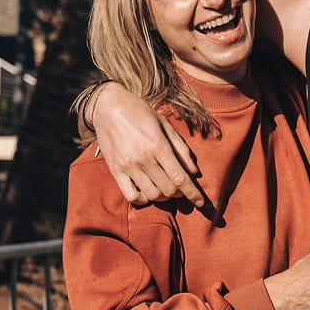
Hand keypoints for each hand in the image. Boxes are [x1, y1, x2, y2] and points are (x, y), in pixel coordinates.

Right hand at [93, 82, 205, 206]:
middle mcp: (143, 158)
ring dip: (164, 197)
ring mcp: (128, 166)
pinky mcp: (115, 171)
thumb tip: (194, 172)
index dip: (193, 193)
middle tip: (182, 189)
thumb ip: (181, 149)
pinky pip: (131, 196)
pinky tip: (148, 192)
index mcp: (159, 145)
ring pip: (152, 195)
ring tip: (166, 189)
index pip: (180, 178)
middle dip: (180, 194)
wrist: (108, 106)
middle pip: (168, 189)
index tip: (201, 203)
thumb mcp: (165, 125)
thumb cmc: (140, 113)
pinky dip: (143, 199)